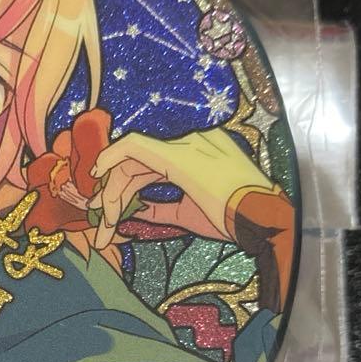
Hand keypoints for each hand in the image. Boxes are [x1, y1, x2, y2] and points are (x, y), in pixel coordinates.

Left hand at [86, 127, 271, 249]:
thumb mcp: (192, 213)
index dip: (125, 183)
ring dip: (112, 190)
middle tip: (97, 215)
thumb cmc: (235, 219)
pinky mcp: (177, 155)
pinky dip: (112, 157)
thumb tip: (139, 213)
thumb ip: (164, 209)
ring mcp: (186, 146)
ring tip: (101, 219)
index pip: (152, 165)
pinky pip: (134, 148)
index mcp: (199, 153)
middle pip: (139, 163)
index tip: (108, 204)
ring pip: (133, 160)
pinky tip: (97, 172)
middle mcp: (192, 142)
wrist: (263, 219)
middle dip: (113, 189)